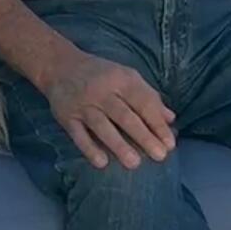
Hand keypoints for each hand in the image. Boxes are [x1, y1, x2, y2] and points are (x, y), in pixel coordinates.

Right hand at [42, 47, 175, 169]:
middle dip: (143, 136)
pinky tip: (102, 163)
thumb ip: (148, 97)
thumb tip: (171, 119)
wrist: (59, 65)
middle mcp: (102, 91)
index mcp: (121, 79)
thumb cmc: (101, 74)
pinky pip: (78, 135)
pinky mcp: (66, 116)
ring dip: (119, 145)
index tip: (170, 144)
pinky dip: (89, 148)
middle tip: (160, 156)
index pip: (142, 102)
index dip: (157, 123)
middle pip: (125, 116)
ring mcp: (83, 104)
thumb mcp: (126, 77)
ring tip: (135, 163)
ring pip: (102, 126)